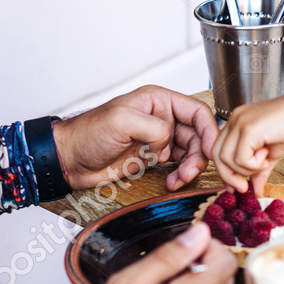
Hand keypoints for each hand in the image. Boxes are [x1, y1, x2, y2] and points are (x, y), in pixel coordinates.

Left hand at [53, 85, 218, 191]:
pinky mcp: (153, 158)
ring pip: (191, 152)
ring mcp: (158, 139)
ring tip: (179, 179)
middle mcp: (162, 118)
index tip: (212, 150)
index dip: (209, 130)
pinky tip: (172, 182)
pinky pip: (178, 165)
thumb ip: (154, 126)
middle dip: (199, 155)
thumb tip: (171, 140)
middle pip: (198, 135)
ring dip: (190, 167)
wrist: (70, 160)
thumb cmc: (88, 134)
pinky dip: (180, 175)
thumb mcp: (121, 120)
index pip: (196, 112)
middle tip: (190, 171)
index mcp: (158, 101)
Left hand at [210, 90, 283, 191]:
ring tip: (265, 161)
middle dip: (229, 176)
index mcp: (237, 123)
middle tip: (245, 187)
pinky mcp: (249, 129)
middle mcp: (234, 120)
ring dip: (246, 169)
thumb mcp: (272, 153)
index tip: (239, 186)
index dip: (226, 172)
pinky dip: (254, 165)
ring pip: (226, 159)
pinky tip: (267, 156)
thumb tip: (256, 191)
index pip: (218, 151)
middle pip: (216, 155)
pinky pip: (240, 158)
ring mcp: (240, 122)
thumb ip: (260, 170)